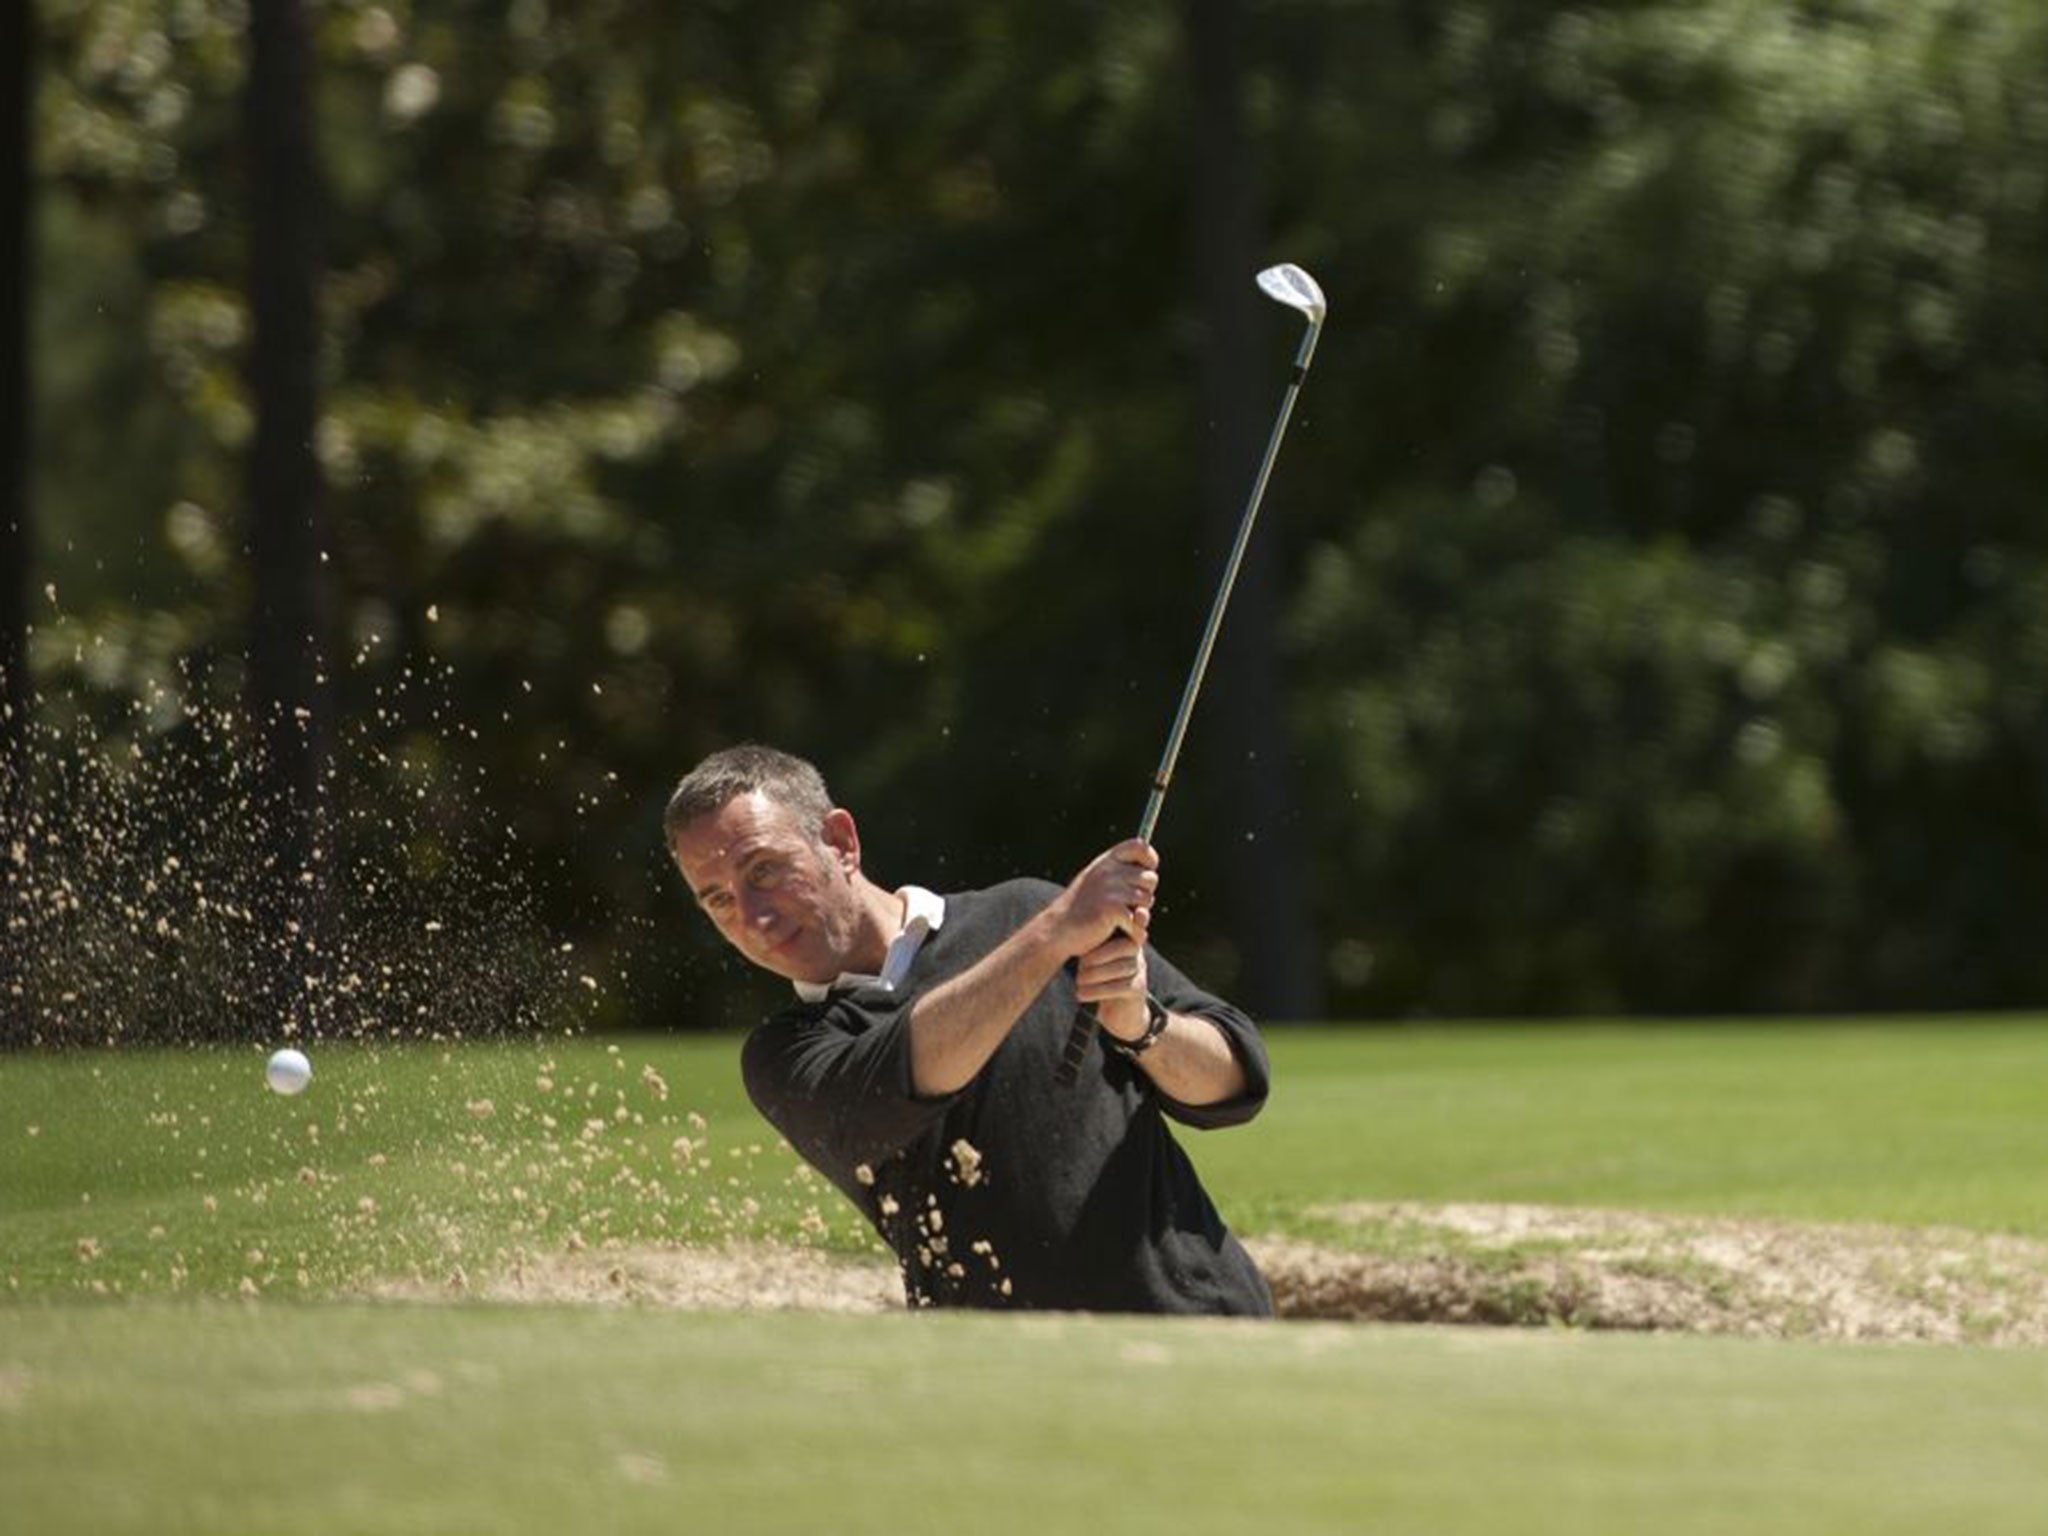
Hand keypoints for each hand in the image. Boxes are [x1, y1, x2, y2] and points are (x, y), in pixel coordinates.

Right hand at [1047, 839, 1158, 958]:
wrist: (1057, 930)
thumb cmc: (1081, 910)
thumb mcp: (1096, 883)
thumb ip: (1120, 877)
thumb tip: (1151, 876)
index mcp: (1105, 862)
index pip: (1139, 846)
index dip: (1149, 858)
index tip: (1148, 870)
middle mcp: (1108, 871)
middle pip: (1150, 878)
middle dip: (1146, 894)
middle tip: (1129, 907)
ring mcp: (1110, 889)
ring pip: (1147, 901)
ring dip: (1140, 915)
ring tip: (1121, 921)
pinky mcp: (1112, 909)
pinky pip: (1138, 922)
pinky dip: (1133, 933)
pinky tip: (1120, 934)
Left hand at [1075, 934, 1150, 1038]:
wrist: (1122, 1014)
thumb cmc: (1104, 981)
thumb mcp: (1098, 961)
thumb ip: (1092, 946)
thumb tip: (1066, 932)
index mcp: (1126, 942)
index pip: (1125, 929)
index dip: (1116, 927)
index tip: (1100, 927)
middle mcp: (1137, 955)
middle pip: (1123, 948)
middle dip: (1098, 955)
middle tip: (1080, 966)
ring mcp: (1140, 972)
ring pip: (1120, 968)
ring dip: (1095, 975)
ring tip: (1079, 981)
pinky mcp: (1137, 990)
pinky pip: (1119, 987)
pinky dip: (1098, 991)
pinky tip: (1081, 995)